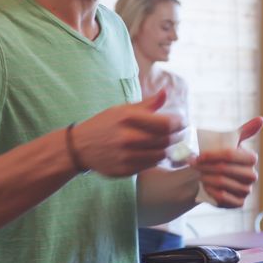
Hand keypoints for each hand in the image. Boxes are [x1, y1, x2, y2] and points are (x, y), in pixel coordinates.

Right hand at [71, 89, 185, 176]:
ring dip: (168, 148)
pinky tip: (154, 151)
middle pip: (165, 140)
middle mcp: (127, 138)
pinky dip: (156, 158)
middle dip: (177, 136)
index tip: (182, 122)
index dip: (179, 123)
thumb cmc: (104, 124)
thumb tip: (166, 92)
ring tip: (168, 142)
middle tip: (180, 133)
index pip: (165, 124)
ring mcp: (125, 156)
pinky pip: (150, 165)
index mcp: (128, 118)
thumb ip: (147, 104)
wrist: (79, 147)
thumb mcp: (122, 109)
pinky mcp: (125, 170)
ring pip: (160, 155)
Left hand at [191, 116, 262, 207]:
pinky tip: (204, 186)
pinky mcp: (239, 203)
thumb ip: (245, 131)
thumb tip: (262, 119)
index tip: (197, 156)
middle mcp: (252, 175)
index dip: (212, 155)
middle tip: (193, 165)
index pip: (230, 155)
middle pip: (224, 169)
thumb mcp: (229, 143)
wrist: (210, 178)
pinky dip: (211, 192)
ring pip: (222, 183)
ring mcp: (246, 190)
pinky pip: (223, 198)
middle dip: (206, 167)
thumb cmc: (219, 158)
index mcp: (251, 158)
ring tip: (198, 175)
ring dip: (206, 178)